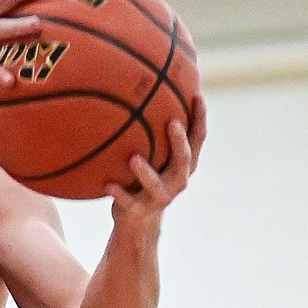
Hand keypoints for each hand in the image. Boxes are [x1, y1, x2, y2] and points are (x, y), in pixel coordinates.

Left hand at [106, 95, 206, 223]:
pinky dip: (118, 193)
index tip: (197, 96)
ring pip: (156, 185)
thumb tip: (151, 88)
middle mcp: (176, 181)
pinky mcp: (139, 210)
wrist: (137, 220)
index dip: (200, 119)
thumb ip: (156, 131)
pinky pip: (127, 202)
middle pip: (183, 160)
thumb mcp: (157, 155)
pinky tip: (107, 184)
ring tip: (133, 158)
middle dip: (179, 142)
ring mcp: (158, 197)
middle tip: (172, 123)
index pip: (197, 140)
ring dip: (145, 172)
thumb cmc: (146, 177)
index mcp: (184, 165)